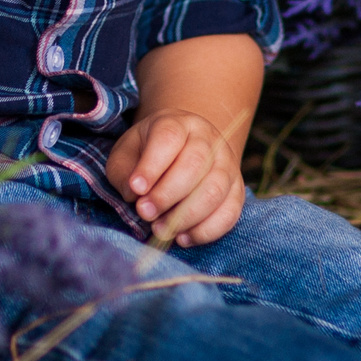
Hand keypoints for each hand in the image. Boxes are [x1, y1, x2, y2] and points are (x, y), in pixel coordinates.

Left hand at [106, 108, 245, 247]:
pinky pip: (230, 213)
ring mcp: (227, 163)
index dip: (152, 166)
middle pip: (195, 164)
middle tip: (145, 213)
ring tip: (160, 230)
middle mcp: (207, 139)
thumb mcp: (126, 154)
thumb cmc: (148, 154)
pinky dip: (206, 231)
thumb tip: (134, 195)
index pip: (169, 137)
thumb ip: (124, 171)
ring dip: (186, 217)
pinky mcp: (237, 189)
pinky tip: (183, 237)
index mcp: (177, 123)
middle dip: (167, 195)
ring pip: (214, 190)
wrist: (184, 150)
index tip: (136, 189)